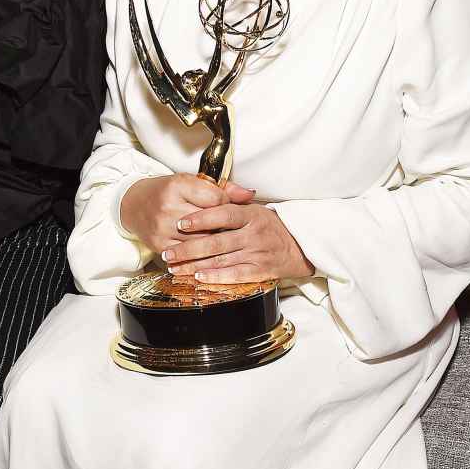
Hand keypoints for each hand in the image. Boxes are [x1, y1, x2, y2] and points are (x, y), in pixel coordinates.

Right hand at [119, 174, 254, 258]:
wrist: (133, 204)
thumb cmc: (165, 192)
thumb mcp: (191, 182)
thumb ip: (222, 188)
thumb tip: (249, 195)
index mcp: (178, 185)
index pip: (216, 199)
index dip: (228, 205)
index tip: (230, 208)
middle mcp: (168, 207)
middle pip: (210, 223)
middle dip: (225, 228)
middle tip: (234, 230)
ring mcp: (163, 228)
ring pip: (202, 242)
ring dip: (216, 245)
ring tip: (224, 243)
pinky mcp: (159, 245)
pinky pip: (187, 257)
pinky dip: (201, 258)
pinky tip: (210, 256)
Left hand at [163, 202, 313, 283]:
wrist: (300, 245)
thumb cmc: (270, 225)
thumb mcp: (254, 208)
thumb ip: (231, 201)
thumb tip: (209, 192)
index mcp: (250, 214)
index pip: (222, 214)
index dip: (200, 219)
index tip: (181, 223)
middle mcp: (253, 234)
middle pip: (216, 241)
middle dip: (189, 248)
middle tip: (169, 252)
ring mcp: (257, 253)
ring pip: (221, 260)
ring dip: (195, 265)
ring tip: (175, 267)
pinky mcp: (260, 271)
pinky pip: (235, 275)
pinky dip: (216, 277)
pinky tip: (199, 277)